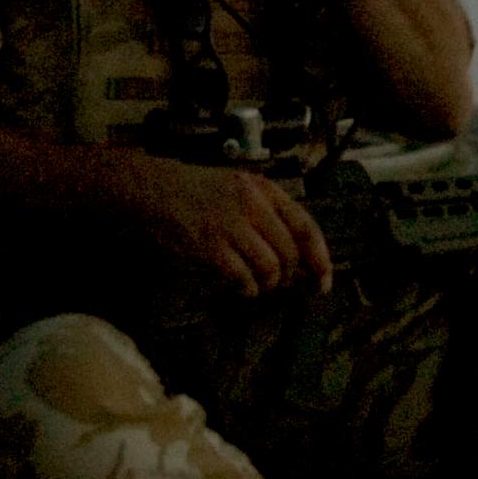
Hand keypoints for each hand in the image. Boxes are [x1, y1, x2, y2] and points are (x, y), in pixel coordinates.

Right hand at [111, 155, 333, 297]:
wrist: (154, 190)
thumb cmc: (198, 193)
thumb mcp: (239, 188)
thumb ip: (267, 213)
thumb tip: (296, 255)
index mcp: (263, 189)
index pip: (305, 226)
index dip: (320, 258)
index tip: (323, 281)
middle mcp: (252, 204)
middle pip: (290, 252)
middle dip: (290, 276)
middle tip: (280, 284)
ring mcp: (230, 224)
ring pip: (270, 268)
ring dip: (268, 284)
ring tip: (257, 285)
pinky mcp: (210, 245)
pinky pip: (243, 278)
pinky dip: (247, 289)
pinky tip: (241, 288)